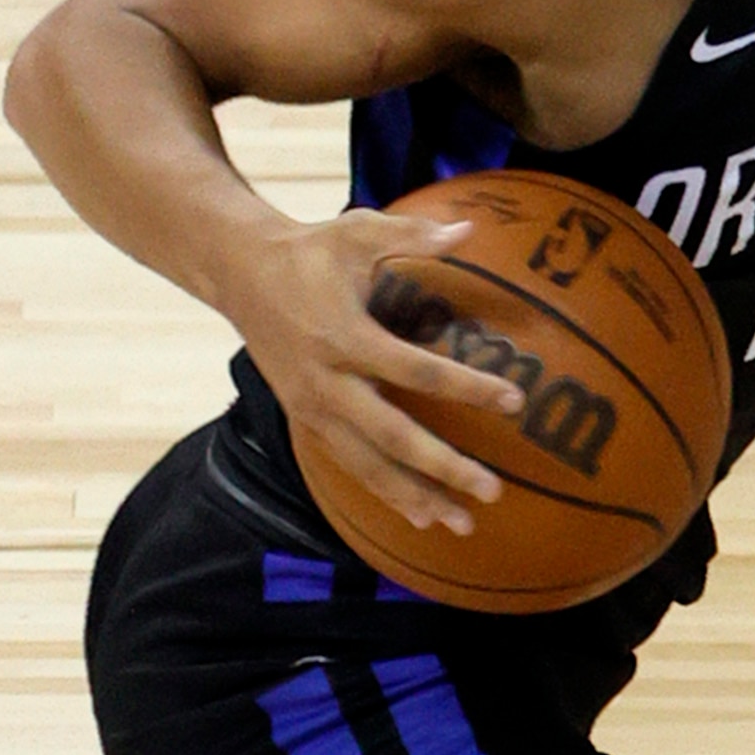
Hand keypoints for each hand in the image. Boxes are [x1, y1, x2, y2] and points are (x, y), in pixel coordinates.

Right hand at [225, 210, 524, 534]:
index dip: (466, 388)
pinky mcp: (305, 420)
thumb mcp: (356, 230)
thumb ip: (413, 233)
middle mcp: (326, 382)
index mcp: (344, 337)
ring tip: (462, 525)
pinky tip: (421, 515)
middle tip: (493, 492)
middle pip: (392, 437)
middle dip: (443, 468)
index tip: (514, 401)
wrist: (239, 274)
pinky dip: (385, 493)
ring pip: (367, 466)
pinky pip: (349, 465)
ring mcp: (312, 407)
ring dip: (415, 498)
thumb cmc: (311, 251)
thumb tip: (468, 229)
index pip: (415, 371)